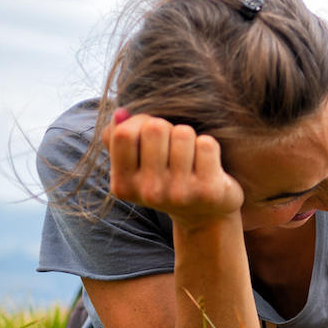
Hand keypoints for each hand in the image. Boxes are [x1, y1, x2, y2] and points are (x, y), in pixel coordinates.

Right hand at [102, 108, 244, 226]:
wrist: (204, 215)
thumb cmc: (165, 181)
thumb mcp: (135, 166)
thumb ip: (118, 138)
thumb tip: (120, 112)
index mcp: (123, 185)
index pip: (124, 133)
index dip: (139, 123)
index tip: (149, 134)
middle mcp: (149, 192)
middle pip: (155, 127)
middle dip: (167, 128)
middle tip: (172, 147)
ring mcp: (180, 193)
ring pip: (183, 133)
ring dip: (189, 138)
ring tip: (190, 157)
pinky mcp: (208, 190)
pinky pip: (206, 144)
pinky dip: (208, 146)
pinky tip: (207, 164)